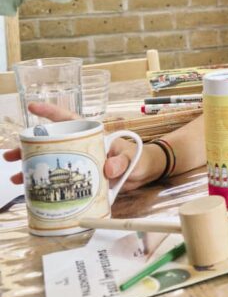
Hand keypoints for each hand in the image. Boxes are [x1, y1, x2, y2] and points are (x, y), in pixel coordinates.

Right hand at [4, 102, 159, 189]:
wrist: (145, 174)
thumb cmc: (140, 159)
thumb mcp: (132, 157)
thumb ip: (122, 161)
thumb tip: (109, 168)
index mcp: (92, 136)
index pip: (70, 120)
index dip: (51, 112)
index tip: (32, 107)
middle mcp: (82, 147)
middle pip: (51, 143)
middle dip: (28, 147)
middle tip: (10, 154)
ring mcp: (80, 161)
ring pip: (51, 161)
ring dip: (32, 167)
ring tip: (16, 175)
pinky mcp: (80, 178)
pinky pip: (58, 179)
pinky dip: (44, 184)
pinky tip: (30, 189)